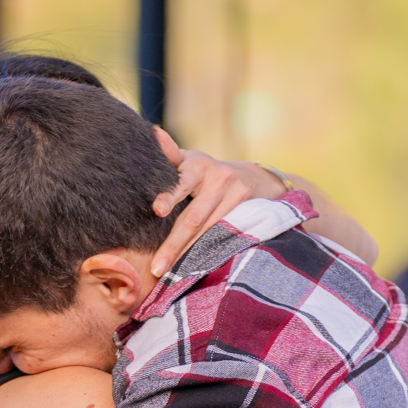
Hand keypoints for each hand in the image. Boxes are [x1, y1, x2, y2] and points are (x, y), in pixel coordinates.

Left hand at [149, 129, 290, 277]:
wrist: (255, 178)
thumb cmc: (207, 173)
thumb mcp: (190, 160)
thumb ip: (170, 154)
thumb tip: (152, 134)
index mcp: (197, 163)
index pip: (181, 182)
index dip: (169, 196)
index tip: (157, 210)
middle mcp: (218, 177)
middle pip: (193, 217)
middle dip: (174, 244)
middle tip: (157, 266)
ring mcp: (235, 194)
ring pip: (209, 231)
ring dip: (189, 255)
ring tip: (169, 273)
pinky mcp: (248, 211)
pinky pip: (224, 236)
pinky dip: (208, 253)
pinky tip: (194, 268)